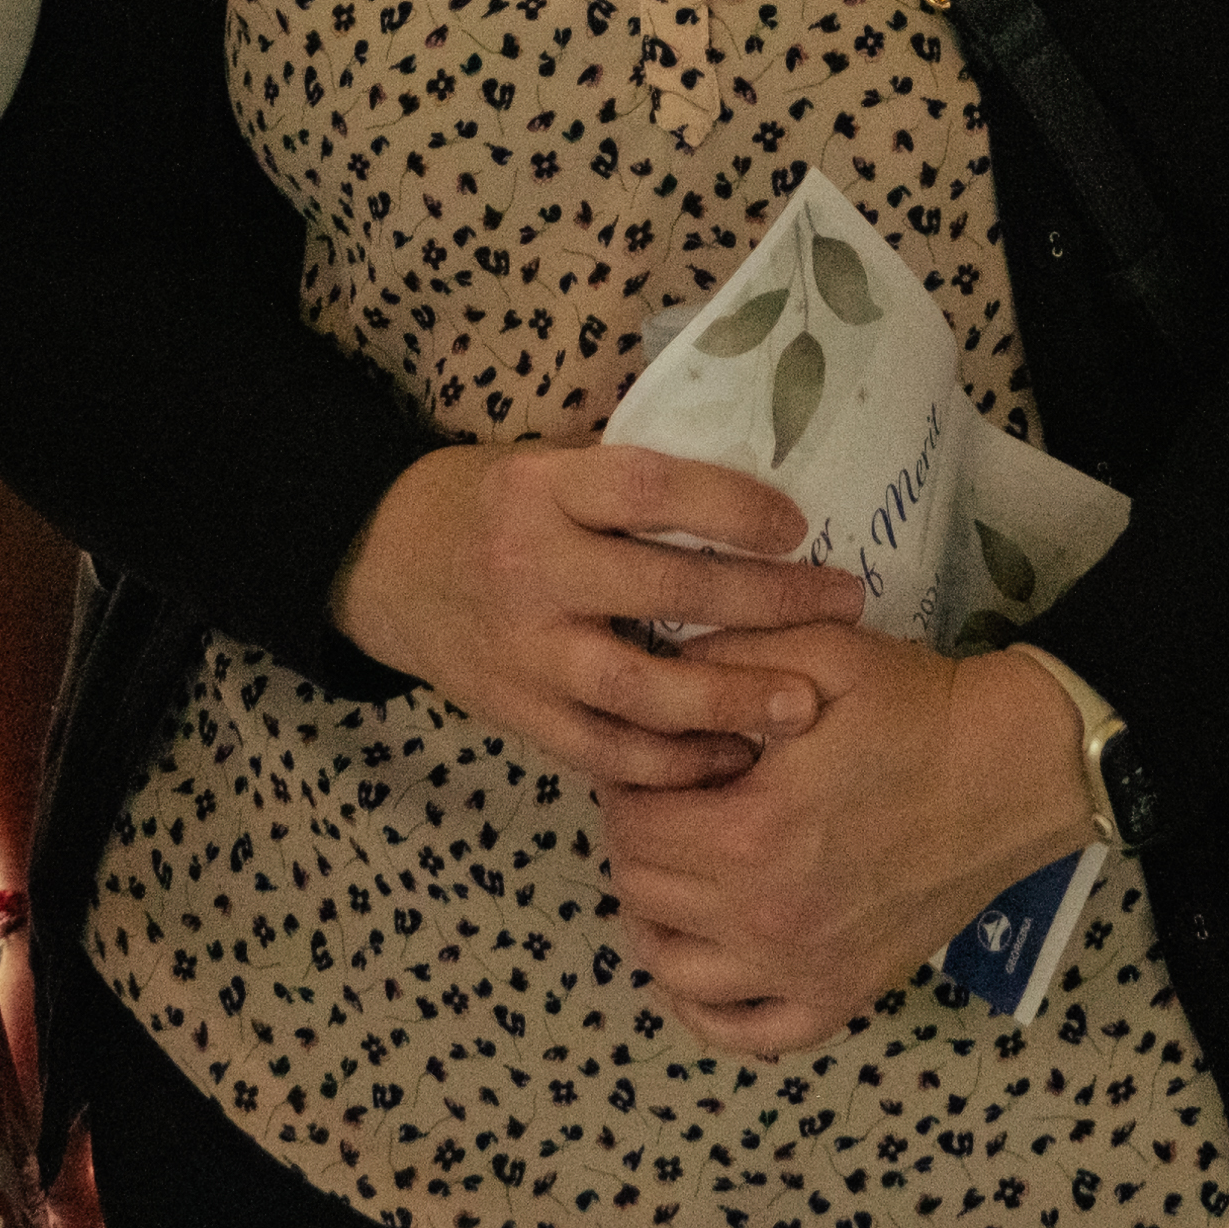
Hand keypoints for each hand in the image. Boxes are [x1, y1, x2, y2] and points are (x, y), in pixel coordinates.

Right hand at [330, 443, 864, 790]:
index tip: (797, 524)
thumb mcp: (546, 464)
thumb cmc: (492, 504)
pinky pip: (605, 751)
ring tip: (803, 704)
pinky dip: (673, 763)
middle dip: (766, 602)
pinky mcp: (517, 714)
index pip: (650, 490)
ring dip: (731, 699)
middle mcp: (531, 567)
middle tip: (843, 604)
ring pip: (640, 688)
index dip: (730, 507)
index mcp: (542, 488)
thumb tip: (754, 494)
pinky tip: (732, 756)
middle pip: (665, 589)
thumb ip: (626, 483)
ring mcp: (523, 650)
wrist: (385, 564)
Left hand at [596, 635, 1094, 1056]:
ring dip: (656, 919)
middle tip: (665, 802)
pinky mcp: (843, 995)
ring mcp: (803, 968)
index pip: (630, 822)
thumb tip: (651, 672)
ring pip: (673, 967)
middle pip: (642, 889)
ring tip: (677, 872)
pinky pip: (749, 1034)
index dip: (624, 780)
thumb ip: (722, 656)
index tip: (647, 756)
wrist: (1016, 768)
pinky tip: (706, 964)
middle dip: (637, 838)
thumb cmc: (918, 708)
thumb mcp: (817, 651)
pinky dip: (708, 1010)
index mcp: (749, 831)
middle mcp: (765, 916)